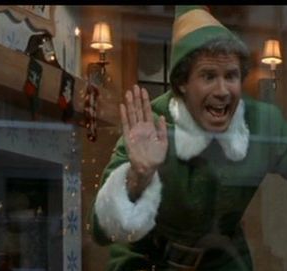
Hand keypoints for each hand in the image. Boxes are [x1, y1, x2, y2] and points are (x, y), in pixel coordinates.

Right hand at [120, 85, 167, 199]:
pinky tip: (123, 106)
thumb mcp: (164, 142)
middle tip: (135, 86)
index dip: (146, 101)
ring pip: (132, 114)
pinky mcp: (128, 136)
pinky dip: (124, 115)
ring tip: (128, 93)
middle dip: (137, 98)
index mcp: (150, 128)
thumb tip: (161, 116)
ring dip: (130, 103)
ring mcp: (134, 131)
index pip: (147, 111)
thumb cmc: (156, 157)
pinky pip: (125, 124)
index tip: (144, 90)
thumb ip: (162, 129)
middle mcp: (141, 127)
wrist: (148, 167)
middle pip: (139, 110)